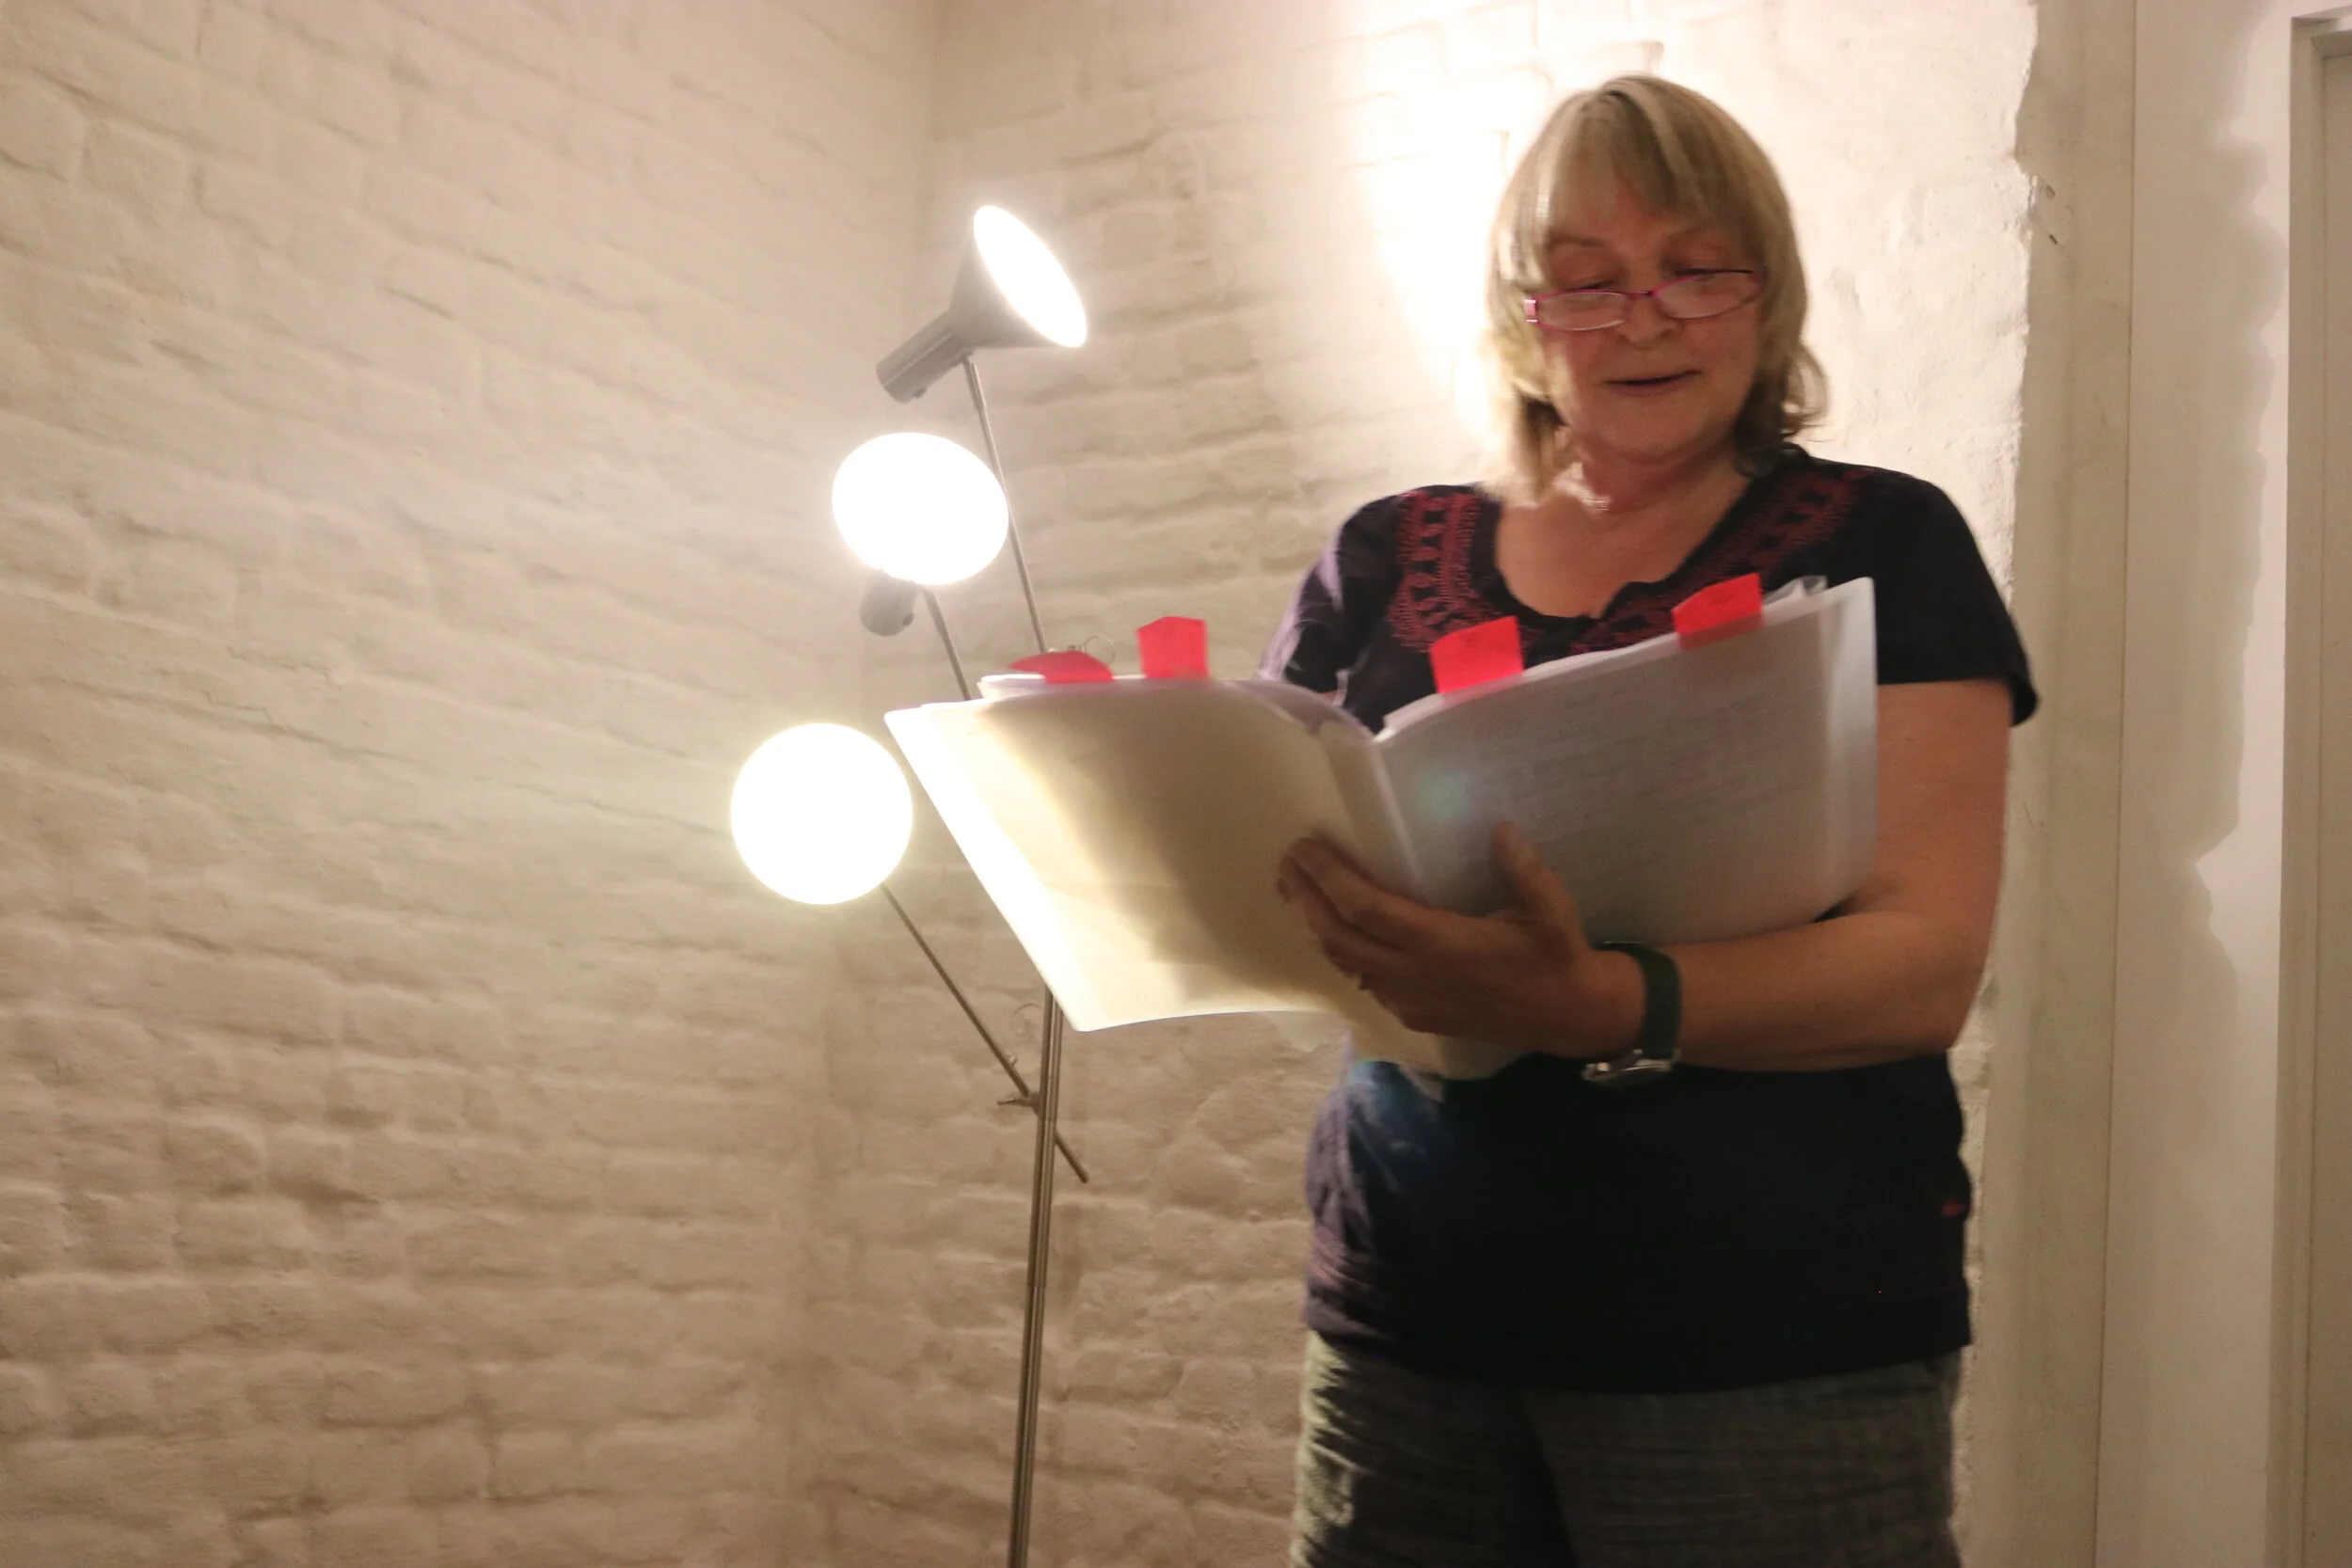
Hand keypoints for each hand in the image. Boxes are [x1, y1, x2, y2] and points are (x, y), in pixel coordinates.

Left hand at [1274, 823, 1638, 1056]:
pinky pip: (1362, 981)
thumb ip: (1524, 869)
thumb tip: (1500, 830)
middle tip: (1286, 864)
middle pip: (1337, 938)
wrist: (1569, 1017)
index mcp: (1444, 945)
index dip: (1328, 879)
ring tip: (1293, 891)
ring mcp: (1410, 1001)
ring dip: (1313, 926)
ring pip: (1343, 964)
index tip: (1304, 848)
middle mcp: (1416, 976)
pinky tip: (1332, 930)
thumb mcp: (1551, 909)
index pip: (1365, 910)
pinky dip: (1338, 951)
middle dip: (1304, 900)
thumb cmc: (1557, 956)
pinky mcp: (1413, 1016)